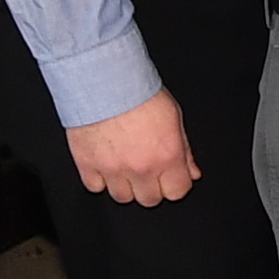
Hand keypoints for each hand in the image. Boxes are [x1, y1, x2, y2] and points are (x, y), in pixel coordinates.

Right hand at [63, 90, 198, 205]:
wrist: (104, 78)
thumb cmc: (139, 91)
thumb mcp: (174, 117)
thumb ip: (184, 150)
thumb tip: (191, 172)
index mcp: (167, 156)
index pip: (177, 192)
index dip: (175, 184)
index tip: (170, 176)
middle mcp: (141, 168)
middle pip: (149, 200)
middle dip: (150, 187)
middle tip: (146, 169)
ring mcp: (112, 169)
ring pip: (122, 197)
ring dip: (125, 185)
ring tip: (124, 165)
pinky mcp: (87, 164)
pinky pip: (95, 187)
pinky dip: (99, 179)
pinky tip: (104, 163)